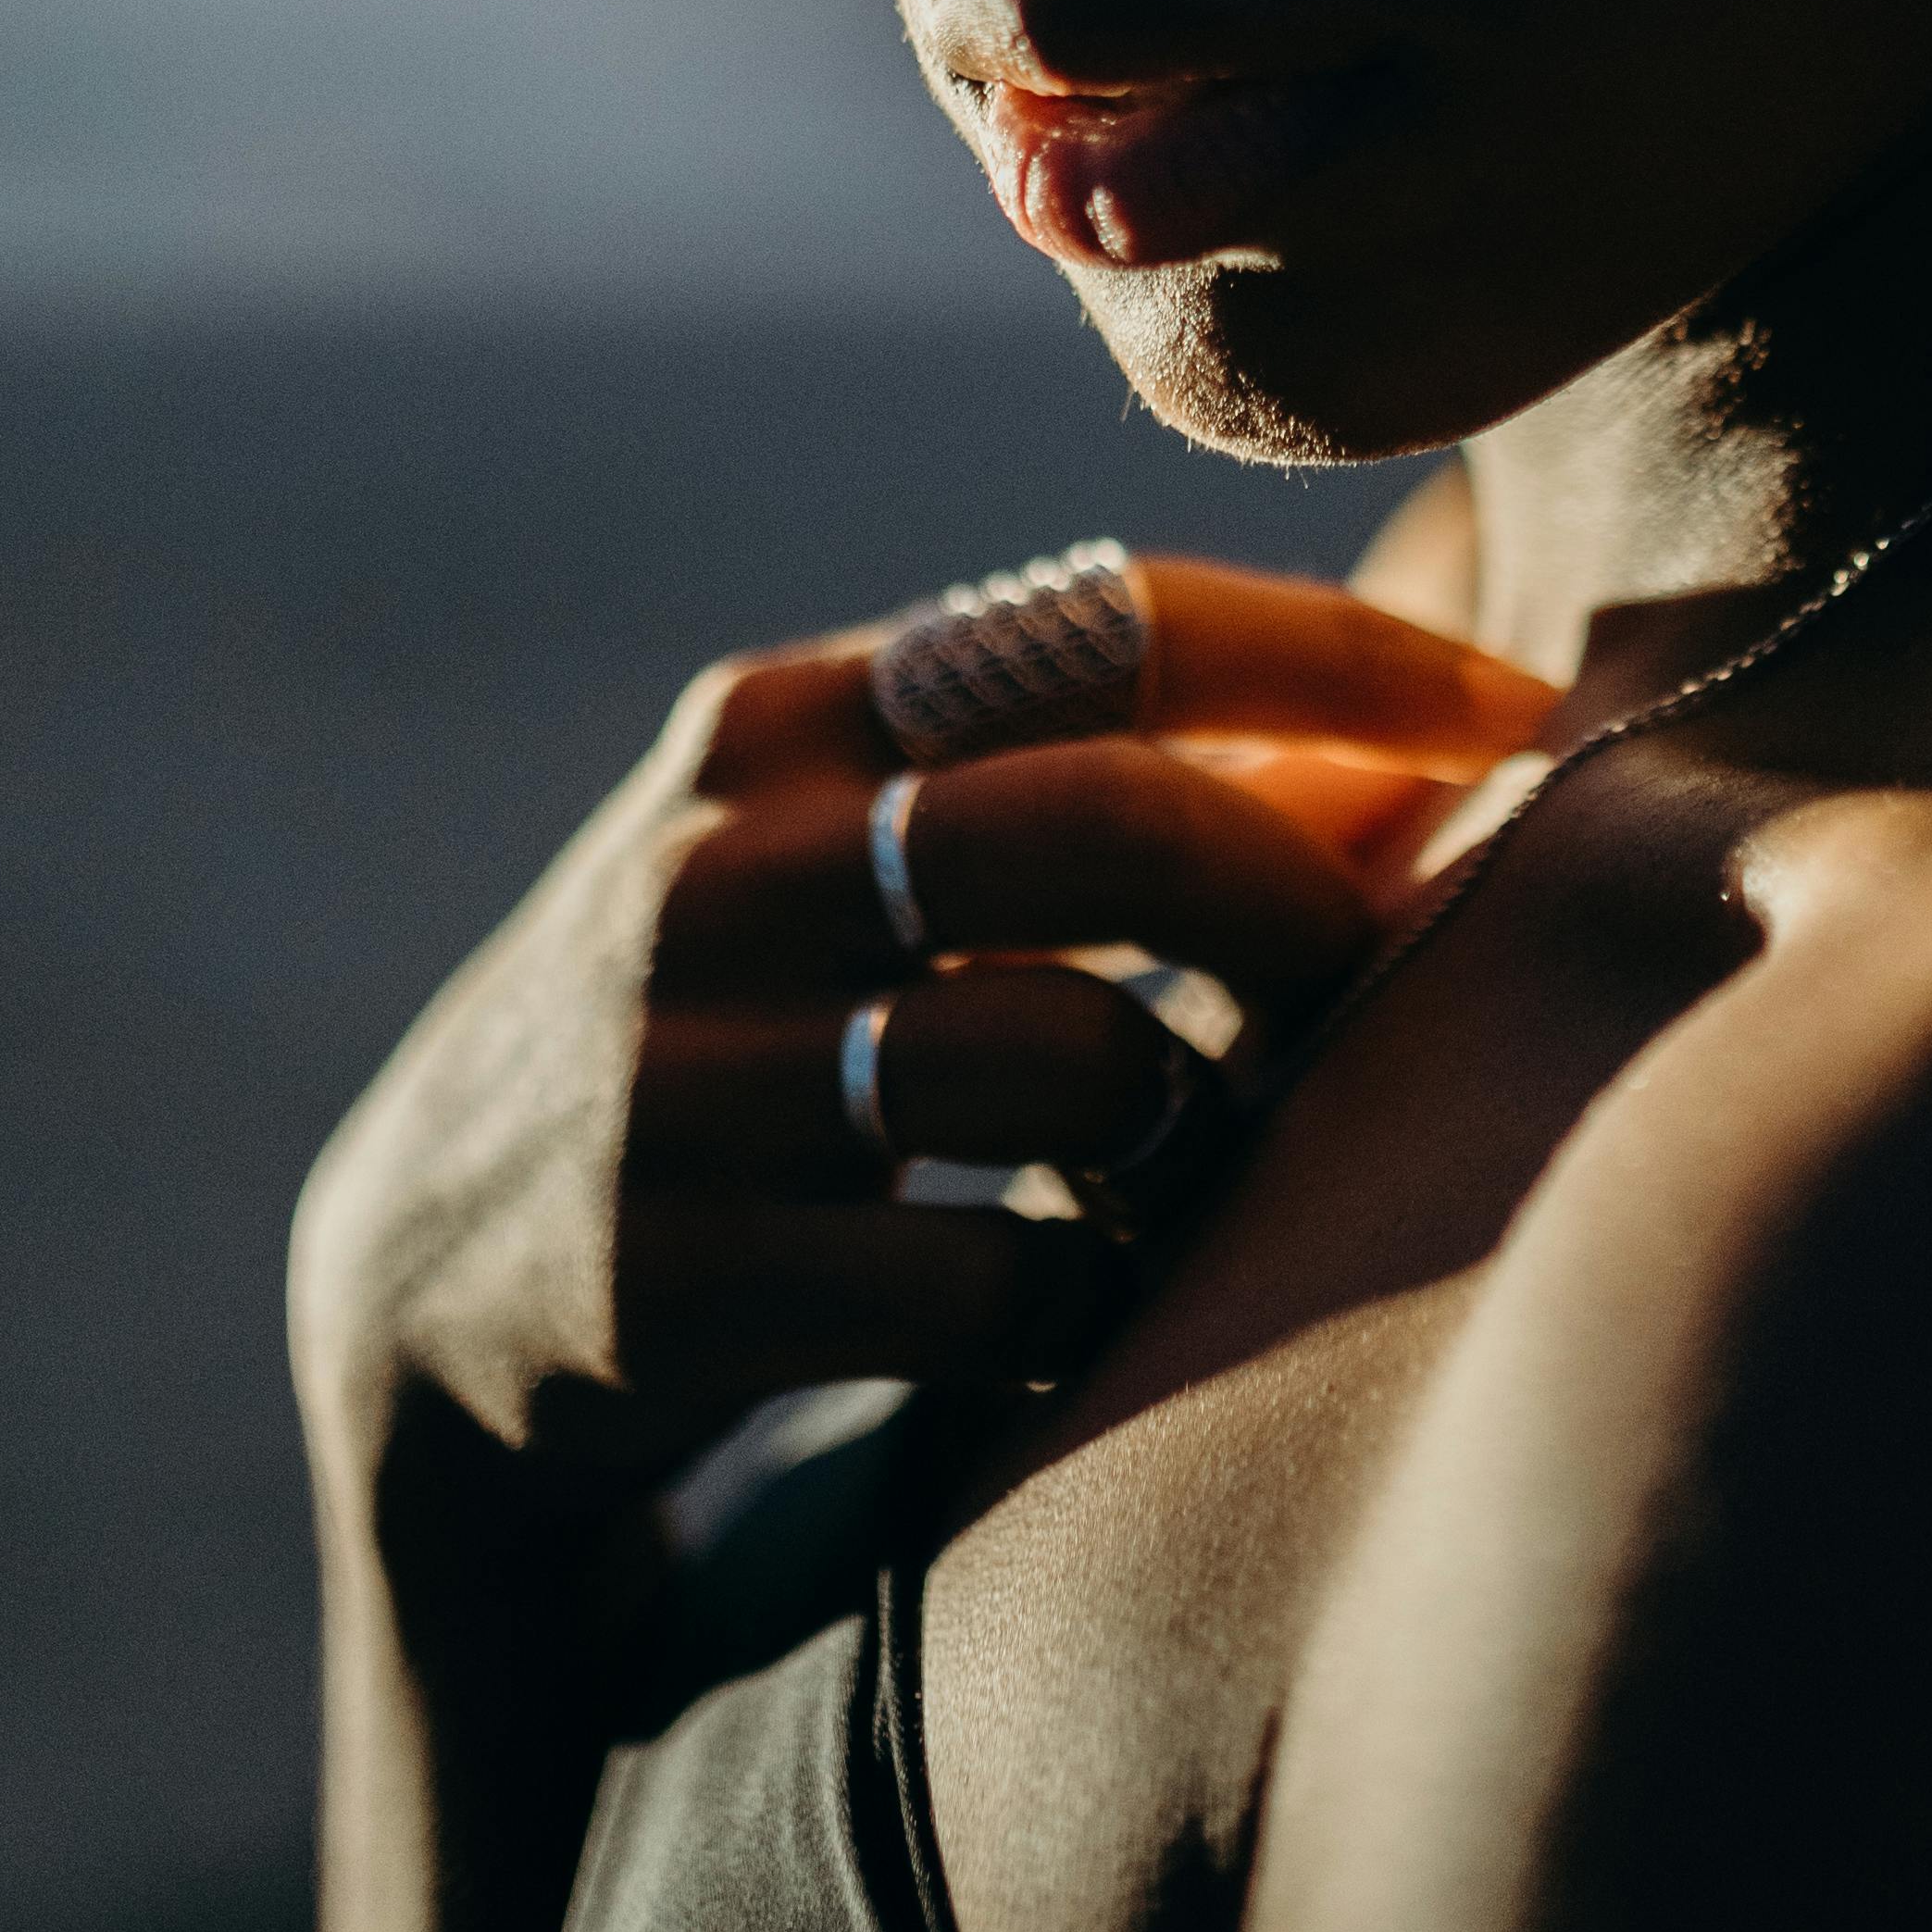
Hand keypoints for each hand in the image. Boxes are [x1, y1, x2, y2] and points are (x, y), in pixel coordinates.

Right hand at [289, 560, 1552, 1504]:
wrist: (417, 1308)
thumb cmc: (730, 1053)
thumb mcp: (842, 872)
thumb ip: (1070, 790)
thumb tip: (1414, 749)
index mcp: (778, 727)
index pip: (1113, 619)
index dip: (1342, 664)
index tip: (1514, 717)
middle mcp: (717, 872)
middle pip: (1112, 826)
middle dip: (1302, 899)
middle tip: (1388, 971)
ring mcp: (681, 1078)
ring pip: (1071, 1066)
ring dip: (1195, 1126)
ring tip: (1194, 1160)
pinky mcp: (673, 1284)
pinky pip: (994, 1290)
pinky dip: (1087, 1306)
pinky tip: (1073, 1311)